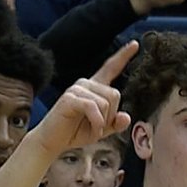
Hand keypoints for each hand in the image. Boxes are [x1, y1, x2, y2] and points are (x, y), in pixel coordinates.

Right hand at [30, 41, 137, 160]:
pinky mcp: (69, 98)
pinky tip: (92, 130)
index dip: (123, 56)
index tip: (135, 44)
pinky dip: (96, 123)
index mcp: (94, 88)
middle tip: (98, 127)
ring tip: (91, 129)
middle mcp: (85, 84)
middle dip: (110, 116)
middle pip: (115, 94)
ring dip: (102, 122)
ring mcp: (76, 89)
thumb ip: (115, 123)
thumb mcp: (101, 129)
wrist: (52, 141)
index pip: (110, 68)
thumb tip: (126, 116)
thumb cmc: (74, 132)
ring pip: (105, 103)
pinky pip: (93, 107)